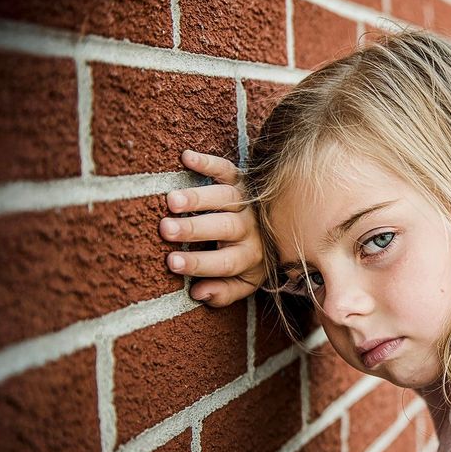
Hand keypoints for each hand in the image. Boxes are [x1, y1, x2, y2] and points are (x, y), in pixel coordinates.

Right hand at [160, 150, 265, 306]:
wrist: (284, 227)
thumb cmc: (252, 258)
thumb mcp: (245, 282)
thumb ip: (224, 293)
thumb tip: (198, 294)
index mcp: (251, 256)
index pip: (224, 262)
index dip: (199, 263)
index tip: (171, 263)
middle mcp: (251, 228)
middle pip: (223, 228)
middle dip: (194, 229)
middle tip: (166, 229)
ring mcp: (248, 201)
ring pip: (225, 198)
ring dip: (198, 198)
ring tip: (172, 200)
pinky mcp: (243, 179)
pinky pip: (227, 169)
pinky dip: (208, 163)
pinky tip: (186, 158)